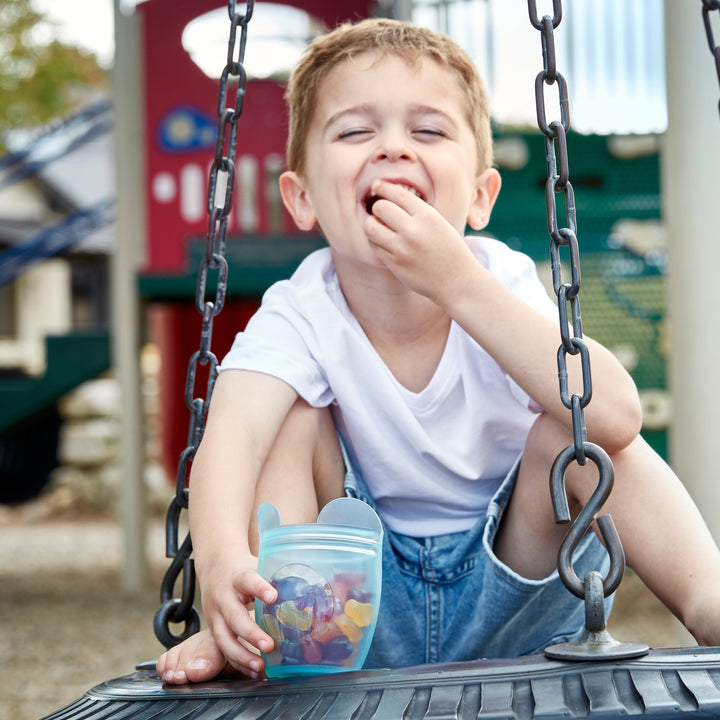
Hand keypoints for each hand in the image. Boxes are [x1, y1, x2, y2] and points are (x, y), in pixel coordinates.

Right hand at [197, 549, 277, 677]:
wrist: (215, 568)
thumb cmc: (243, 570)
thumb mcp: (258, 567)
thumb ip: (278, 579)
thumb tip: (312, 590)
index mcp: (238, 577)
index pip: (248, 580)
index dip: (260, 588)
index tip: (273, 596)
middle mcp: (224, 597)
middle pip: (234, 616)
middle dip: (251, 633)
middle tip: (269, 645)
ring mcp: (215, 615)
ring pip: (224, 638)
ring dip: (242, 655)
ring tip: (260, 665)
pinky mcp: (213, 630)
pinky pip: (224, 649)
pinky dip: (238, 662)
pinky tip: (253, 671)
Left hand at [364, 179, 477, 304]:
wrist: (457, 282)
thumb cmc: (450, 251)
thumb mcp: (440, 223)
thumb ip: (418, 212)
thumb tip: (389, 199)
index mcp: (428, 216)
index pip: (398, 194)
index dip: (384, 187)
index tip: (376, 186)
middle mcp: (414, 231)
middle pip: (381, 207)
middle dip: (377, 207)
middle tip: (379, 211)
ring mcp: (403, 249)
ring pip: (371, 227)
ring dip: (371, 224)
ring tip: (377, 226)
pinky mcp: (395, 265)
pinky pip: (374, 247)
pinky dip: (375, 241)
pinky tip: (382, 241)